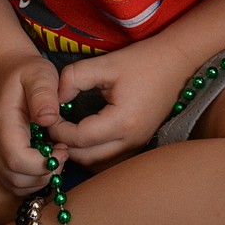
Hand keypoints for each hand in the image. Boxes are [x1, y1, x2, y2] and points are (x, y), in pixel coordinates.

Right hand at [0, 51, 67, 197]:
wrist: (8, 73)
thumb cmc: (27, 73)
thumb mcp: (40, 74)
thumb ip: (43, 94)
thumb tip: (48, 119)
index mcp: (1, 123)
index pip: (16, 159)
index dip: (42, 163)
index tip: (63, 149)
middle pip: (14, 178)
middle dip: (44, 174)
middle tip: (63, 154)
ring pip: (14, 184)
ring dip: (39, 179)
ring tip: (56, 156)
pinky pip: (14, 181)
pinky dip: (33, 179)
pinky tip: (47, 159)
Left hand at [49, 42, 195, 167]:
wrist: (177, 61)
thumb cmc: (142, 60)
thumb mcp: (105, 63)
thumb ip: (74, 78)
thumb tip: (54, 99)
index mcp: (122, 122)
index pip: (79, 138)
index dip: (58, 129)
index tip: (47, 116)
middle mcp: (131, 140)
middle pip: (87, 158)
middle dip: (65, 145)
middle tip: (52, 127)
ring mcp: (138, 144)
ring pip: (98, 164)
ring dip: (79, 153)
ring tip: (66, 132)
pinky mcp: (140, 142)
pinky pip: (110, 158)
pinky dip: (93, 153)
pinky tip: (85, 136)